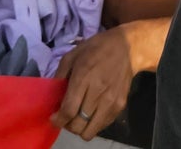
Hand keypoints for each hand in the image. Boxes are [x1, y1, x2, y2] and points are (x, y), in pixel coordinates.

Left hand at [52, 26, 142, 140]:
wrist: (127, 48)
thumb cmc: (97, 48)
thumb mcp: (73, 54)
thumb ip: (60, 75)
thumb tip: (53, 97)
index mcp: (84, 76)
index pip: (69, 110)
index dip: (58, 120)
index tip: (54, 118)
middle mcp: (97, 92)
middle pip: (78, 125)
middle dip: (67, 125)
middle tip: (66, 116)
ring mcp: (110, 101)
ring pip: (89, 131)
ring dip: (80, 128)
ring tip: (78, 117)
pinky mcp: (120, 106)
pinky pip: (101, 127)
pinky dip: (93, 124)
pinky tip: (91, 112)